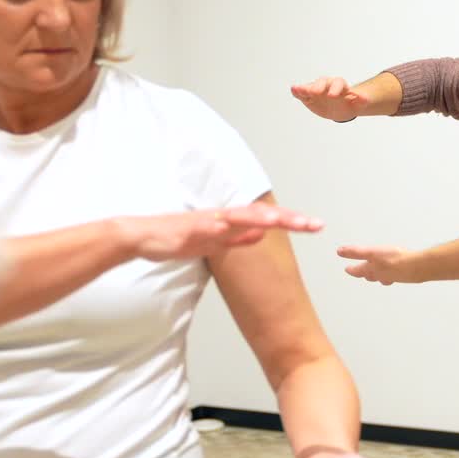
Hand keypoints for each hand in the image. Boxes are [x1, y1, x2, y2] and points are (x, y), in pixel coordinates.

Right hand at [118, 204, 323, 261]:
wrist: (142, 237)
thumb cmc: (177, 239)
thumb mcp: (215, 243)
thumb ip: (238, 239)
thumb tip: (262, 235)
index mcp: (232, 221)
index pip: (268, 219)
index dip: (292, 222)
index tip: (316, 226)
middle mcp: (224, 216)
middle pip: (263, 214)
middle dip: (290, 219)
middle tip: (316, 224)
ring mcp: (209, 221)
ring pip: (242, 216)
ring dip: (265, 218)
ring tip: (287, 222)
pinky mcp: (192, 229)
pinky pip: (212, 227)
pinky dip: (227, 227)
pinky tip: (242, 228)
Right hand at [291, 77, 369, 122]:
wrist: (339, 110)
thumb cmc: (348, 105)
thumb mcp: (355, 105)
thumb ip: (360, 102)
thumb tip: (366, 100)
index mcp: (340, 86)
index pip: (339, 83)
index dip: (336, 88)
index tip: (333, 96)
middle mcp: (327, 85)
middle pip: (323, 82)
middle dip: (319, 86)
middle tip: (315, 92)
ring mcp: (317, 90)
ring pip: (311, 86)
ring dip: (306, 88)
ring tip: (299, 90)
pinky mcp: (308, 97)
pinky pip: (301, 93)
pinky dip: (297, 91)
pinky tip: (293, 90)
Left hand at [337, 245, 419, 284]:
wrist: (415, 266)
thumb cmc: (395, 259)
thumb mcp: (372, 252)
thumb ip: (356, 252)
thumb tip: (340, 251)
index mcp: (371, 269)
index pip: (358, 270)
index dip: (351, 269)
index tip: (347, 269)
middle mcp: (381, 275)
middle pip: (369, 276)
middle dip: (363, 274)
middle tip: (360, 273)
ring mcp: (392, 276)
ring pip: (381, 278)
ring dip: (377, 276)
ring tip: (376, 274)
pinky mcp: (402, 275)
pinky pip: (394, 276)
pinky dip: (391, 274)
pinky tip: (396, 271)